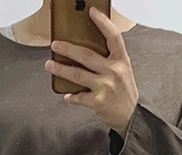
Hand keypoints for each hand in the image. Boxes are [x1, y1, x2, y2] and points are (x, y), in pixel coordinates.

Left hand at [46, 8, 138, 135]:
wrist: (131, 116)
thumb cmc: (124, 92)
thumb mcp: (123, 70)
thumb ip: (110, 59)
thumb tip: (87, 50)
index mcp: (121, 60)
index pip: (113, 37)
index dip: (102, 22)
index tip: (91, 12)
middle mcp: (113, 71)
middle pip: (86, 55)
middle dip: (68, 49)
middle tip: (55, 45)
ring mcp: (105, 87)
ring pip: (78, 75)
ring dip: (61, 69)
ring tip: (50, 65)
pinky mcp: (97, 102)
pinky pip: (79, 96)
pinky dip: (71, 97)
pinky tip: (67, 96)